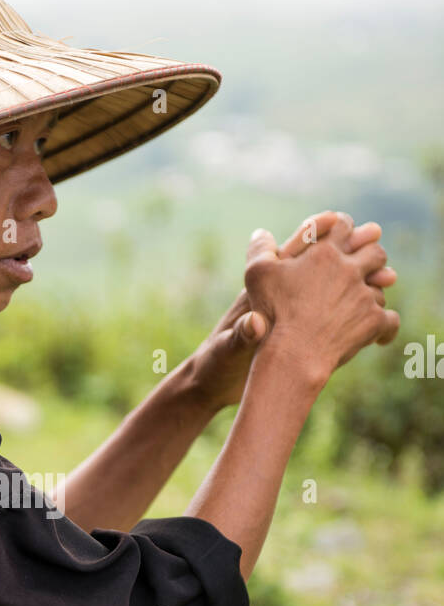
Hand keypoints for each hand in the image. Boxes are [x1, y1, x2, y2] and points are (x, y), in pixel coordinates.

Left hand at [187, 211, 397, 409]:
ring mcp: (297, 315)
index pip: (290, 251)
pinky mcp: (305, 336)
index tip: (339, 221)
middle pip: (322, 264)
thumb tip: (254, 324)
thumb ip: (241, 334)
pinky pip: (337, 318)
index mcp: (262, 290)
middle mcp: (283, 297)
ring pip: (336, 289)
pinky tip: (379, 320)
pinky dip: (358, 316)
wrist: (216, 384)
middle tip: (377, 246)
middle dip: (350, 254)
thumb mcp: (226, 349)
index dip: (314, 233)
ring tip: (388, 281)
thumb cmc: (216, 363)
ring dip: (361, 283)